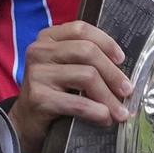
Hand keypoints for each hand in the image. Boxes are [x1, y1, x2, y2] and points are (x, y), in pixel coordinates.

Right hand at [14, 22, 132, 152]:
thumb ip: (88, 59)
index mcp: (48, 39)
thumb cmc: (54, 92)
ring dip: (109, 96)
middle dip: (113, 73)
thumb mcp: (68, 68)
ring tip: (119, 111)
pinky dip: (97, 111)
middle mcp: (39, 51)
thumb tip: (125, 70)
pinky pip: (78, 102)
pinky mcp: (38, 97)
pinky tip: (105, 118)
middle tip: (127, 90)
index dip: (106, 42)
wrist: (26, 122)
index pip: (81, 29)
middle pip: (88, 52)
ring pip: (87, 76)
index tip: (121, 59)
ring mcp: (37, 74)